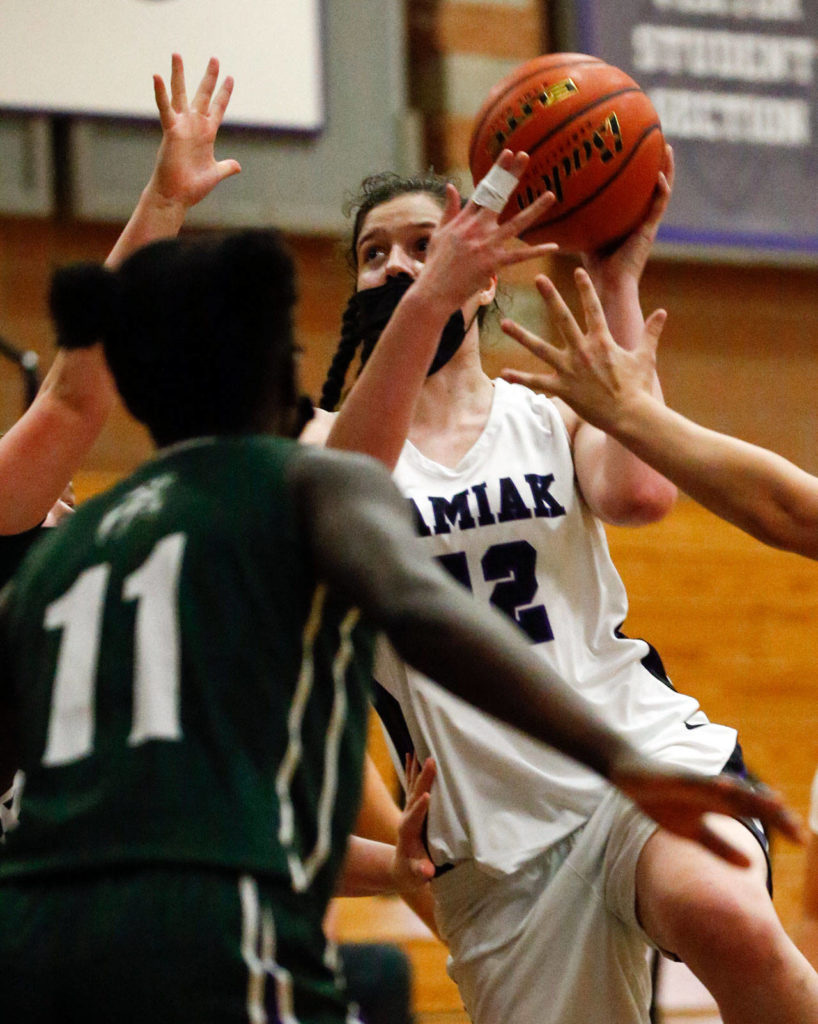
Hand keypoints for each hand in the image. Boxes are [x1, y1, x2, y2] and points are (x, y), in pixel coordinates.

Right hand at [147, 53, 240, 210]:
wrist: (177, 196)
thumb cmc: (192, 187)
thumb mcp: (215, 174)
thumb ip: (226, 167)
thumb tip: (237, 166)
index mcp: (207, 134)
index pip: (217, 108)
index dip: (224, 94)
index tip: (230, 78)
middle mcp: (194, 126)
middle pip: (202, 95)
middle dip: (209, 77)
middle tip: (215, 58)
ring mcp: (182, 126)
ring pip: (179, 94)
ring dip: (178, 75)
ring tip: (176, 55)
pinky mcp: (171, 131)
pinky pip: (165, 109)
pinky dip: (161, 94)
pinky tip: (156, 77)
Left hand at [391, 755, 436, 892]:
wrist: (400, 869)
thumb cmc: (411, 873)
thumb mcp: (416, 875)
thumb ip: (420, 871)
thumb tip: (427, 872)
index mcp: (409, 833)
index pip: (415, 818)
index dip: (420, 808)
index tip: (426, 796)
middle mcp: (406, 817)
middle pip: (414, 795)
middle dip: (423, 778)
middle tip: (430, 760)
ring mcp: (408, 810)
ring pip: (412, 785)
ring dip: (416, 768)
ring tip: (419, 749)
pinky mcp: (411, 806)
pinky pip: (411, 784)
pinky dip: (412, 769)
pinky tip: (411, 754)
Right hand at [416, 149, 557, 314]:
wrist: (433, 292)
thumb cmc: (434, 265)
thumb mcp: (438, 233)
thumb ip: (449, 209)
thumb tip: (451, 185)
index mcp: (464, 220)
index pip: (484, 189)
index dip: (497, 170)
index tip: (509, 154)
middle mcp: (476, 228)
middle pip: (498, 196)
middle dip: (512, 175)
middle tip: (526, 156)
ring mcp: (486, 245)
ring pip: (516, 223)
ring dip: (535, 209)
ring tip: (551, 195)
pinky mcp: (493, 264)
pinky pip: (520, 256)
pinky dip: (537, 252)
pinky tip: (553, 246)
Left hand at [500, 266, 665, 430]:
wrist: (629, 414)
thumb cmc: (638, 386)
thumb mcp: (645, 356)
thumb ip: (651, 332)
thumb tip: (663, 312)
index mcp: (602, 341)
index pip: (593, 308)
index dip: (585, 288)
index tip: (576, 271)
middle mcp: (582, 350)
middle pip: (562, 318)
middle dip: (550, 297)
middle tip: (538, 279)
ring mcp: (570, 369)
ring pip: (540, 348)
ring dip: (521, 335)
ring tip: (504, 323)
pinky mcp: (562, 388)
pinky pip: (536, 382)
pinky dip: (520, 378)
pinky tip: (503, 373)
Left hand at [581, 144, 673, 293]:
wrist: (608, 285)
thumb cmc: (594, 267)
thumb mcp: (585, 235)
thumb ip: (578, 220)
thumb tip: (557, 203)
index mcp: (629, 220)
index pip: (636, 191)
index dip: (638, 172)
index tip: (635, 150)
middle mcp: (641, 219)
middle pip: (652, 185)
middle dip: (655, 163)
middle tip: (656, 139)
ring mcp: (648, 224)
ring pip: (663, 190)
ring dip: (666, 169)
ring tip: (666, 147)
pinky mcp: (650, 230)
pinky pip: (659, 204)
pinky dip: (661, 189)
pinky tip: (658, 174)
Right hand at [611, 755, 803, 866]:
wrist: (631, 778)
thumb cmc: (663, 801)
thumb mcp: (693, 832)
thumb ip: (721, 847)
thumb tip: (751, 866)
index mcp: (719, 804)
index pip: (755, 814)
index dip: (778, 824)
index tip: (802, 840)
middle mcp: (715, 790)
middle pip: (751, 802)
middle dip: (775, 815)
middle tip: (799, 832)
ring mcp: (699, 782)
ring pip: (731, 790)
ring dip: (753, 798)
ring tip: (777, 805)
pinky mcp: (681, 776)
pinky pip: (700, 781)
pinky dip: (715, 784)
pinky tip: (730, 788)